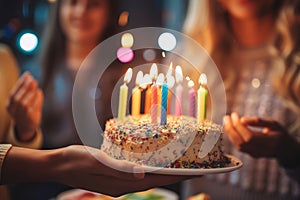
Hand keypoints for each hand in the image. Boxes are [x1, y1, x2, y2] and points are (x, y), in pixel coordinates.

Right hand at [6, 72, 43, 140]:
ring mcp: (21, 116)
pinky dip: (37, 100)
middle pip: (17, 98)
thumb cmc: (25, 111)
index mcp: (9, 106)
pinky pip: (33, 108)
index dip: (20, 83)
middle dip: (25, 87)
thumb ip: (26, 92)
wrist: (27, 127)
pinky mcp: (29, 119)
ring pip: (24, 104)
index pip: (12, 93)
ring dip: (30, 93)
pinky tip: (40, 92)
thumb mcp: (23, 101)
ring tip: (36, 84)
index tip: (27, 74)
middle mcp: (13, 111)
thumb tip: (31, 79)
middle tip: (32, 79)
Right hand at [55, 145, 191, 196]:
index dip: (177, 176)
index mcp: (121, 184)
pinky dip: (151, 169)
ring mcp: (119, 182)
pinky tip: (155, 163)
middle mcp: (123, 186)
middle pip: (156, 180)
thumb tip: (143, 176)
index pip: (155, 180)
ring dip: (166, 172)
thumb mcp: (96, 162)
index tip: (195, 171)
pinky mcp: (114, 176)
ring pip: (148, 178)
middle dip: (176, 175)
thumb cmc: (75, 160)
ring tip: (181, 165)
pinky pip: (138, 174)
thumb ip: (119, 169)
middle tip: (196, 168)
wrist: (58, 164)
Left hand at [223, 112, 286, 157]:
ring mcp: (256, 155)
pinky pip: (239, 147)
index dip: (239, 126)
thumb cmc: (279, 133)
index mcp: (271, 142)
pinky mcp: (251, 155)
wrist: (285, 149)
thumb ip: (258, 121)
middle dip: (231, 129)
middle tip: (227, 117)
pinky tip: (230, 127)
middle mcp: (263, 151)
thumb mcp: (273, 123)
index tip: (234, 115)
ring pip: (238, 146)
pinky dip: (233, 136)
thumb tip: (242, 119)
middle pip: (242, 142)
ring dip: (230, 132)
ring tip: (227, 120)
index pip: (250, 137)